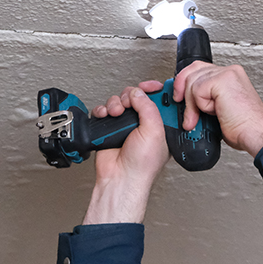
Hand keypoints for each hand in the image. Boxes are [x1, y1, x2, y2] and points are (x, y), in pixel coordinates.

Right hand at [81, 81, 168, 224]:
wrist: (120, 177)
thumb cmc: (141, 165)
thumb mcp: (154, 131)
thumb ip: (148, 107)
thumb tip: (138, 92)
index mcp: (160, 126)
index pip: (158, 100)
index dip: (154, 90)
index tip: (149, 85)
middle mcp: (143, 125)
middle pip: (136, 96)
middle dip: (130, 96)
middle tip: (129, 103)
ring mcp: (125, 126)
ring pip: (119, 101)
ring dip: (115, 103)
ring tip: (116, 113)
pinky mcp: (109, 129)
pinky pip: (103, 111)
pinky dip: (102, 110)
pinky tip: (106, 116)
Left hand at [173, 63, 262, 156]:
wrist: (255, 134)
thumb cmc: (244, 128)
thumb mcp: (219, 110)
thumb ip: (206, 100)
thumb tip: (187, 104)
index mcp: (230, 76)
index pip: (200, 69)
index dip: (186, 81)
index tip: (179, 96)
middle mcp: (229, 71)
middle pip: (192, 70)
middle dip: (181, 88)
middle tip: (179, 104)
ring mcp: (226, 74)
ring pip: (192, 81)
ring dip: (192, 104)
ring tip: (202, 118)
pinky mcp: (222, 80)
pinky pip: (197, 89)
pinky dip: (199, 105)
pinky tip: (213, 113)